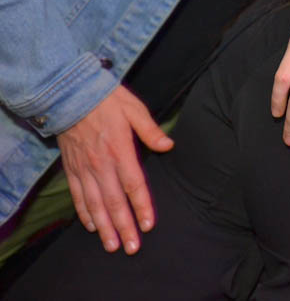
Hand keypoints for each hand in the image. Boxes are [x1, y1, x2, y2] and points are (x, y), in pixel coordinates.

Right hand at [56, 85, 172, 253]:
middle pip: (114, 202)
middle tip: (131, 247)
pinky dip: (84, 212)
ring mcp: (84, 168)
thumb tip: (168, 146)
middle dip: (124, 227)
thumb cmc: (107, 100)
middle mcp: (100, 164)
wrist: (69, 95)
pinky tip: (92, 226)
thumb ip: (150, 131)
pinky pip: (77, 195)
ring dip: (104, 227)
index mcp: (119, 151)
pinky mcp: (71, 168)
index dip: (142, 207)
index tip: (148, 225)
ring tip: (112, 246)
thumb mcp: (134, 109)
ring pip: (95, 204)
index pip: (134, 185)